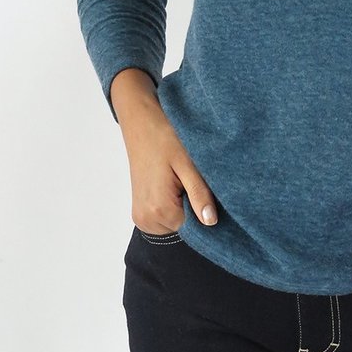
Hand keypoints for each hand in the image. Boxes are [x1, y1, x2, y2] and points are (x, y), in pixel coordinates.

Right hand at [120, 96, 218, 234]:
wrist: (141, 124)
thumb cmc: (165, 137)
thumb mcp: (188, 163)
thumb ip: (199, 194)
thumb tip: (211, 222)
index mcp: (158, 210)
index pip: (195, 227)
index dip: (206, 209)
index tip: (208, 189)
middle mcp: (146, 219)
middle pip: (184, 225)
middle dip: (194, 206)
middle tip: (192, 178)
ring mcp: (141, 217)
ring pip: (176, 222)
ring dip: (184, 205)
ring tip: (181, 178)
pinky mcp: (140, 212)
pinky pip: (165, 217)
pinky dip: (174, 204)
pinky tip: (173, 182)